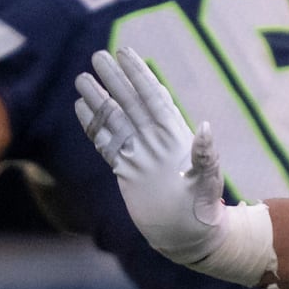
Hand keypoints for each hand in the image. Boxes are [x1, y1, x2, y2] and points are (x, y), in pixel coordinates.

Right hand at [75, 48, 274, 286]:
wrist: (188, 236)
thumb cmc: (204, 210)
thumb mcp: (208, 182)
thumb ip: (205, 156)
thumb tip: (205, 127)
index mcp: (174, 136)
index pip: (153, 97)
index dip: (139, 74)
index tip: (125, 52)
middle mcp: (154, 140)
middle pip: (130, 102)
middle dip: (115, 79)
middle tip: (97, 56)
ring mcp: (138, 154)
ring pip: (114, 119)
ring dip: (99, 99)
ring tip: (82, 78)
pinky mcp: (125, 170)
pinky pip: (105, 143)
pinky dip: (92, 126)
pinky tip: (80, 108)